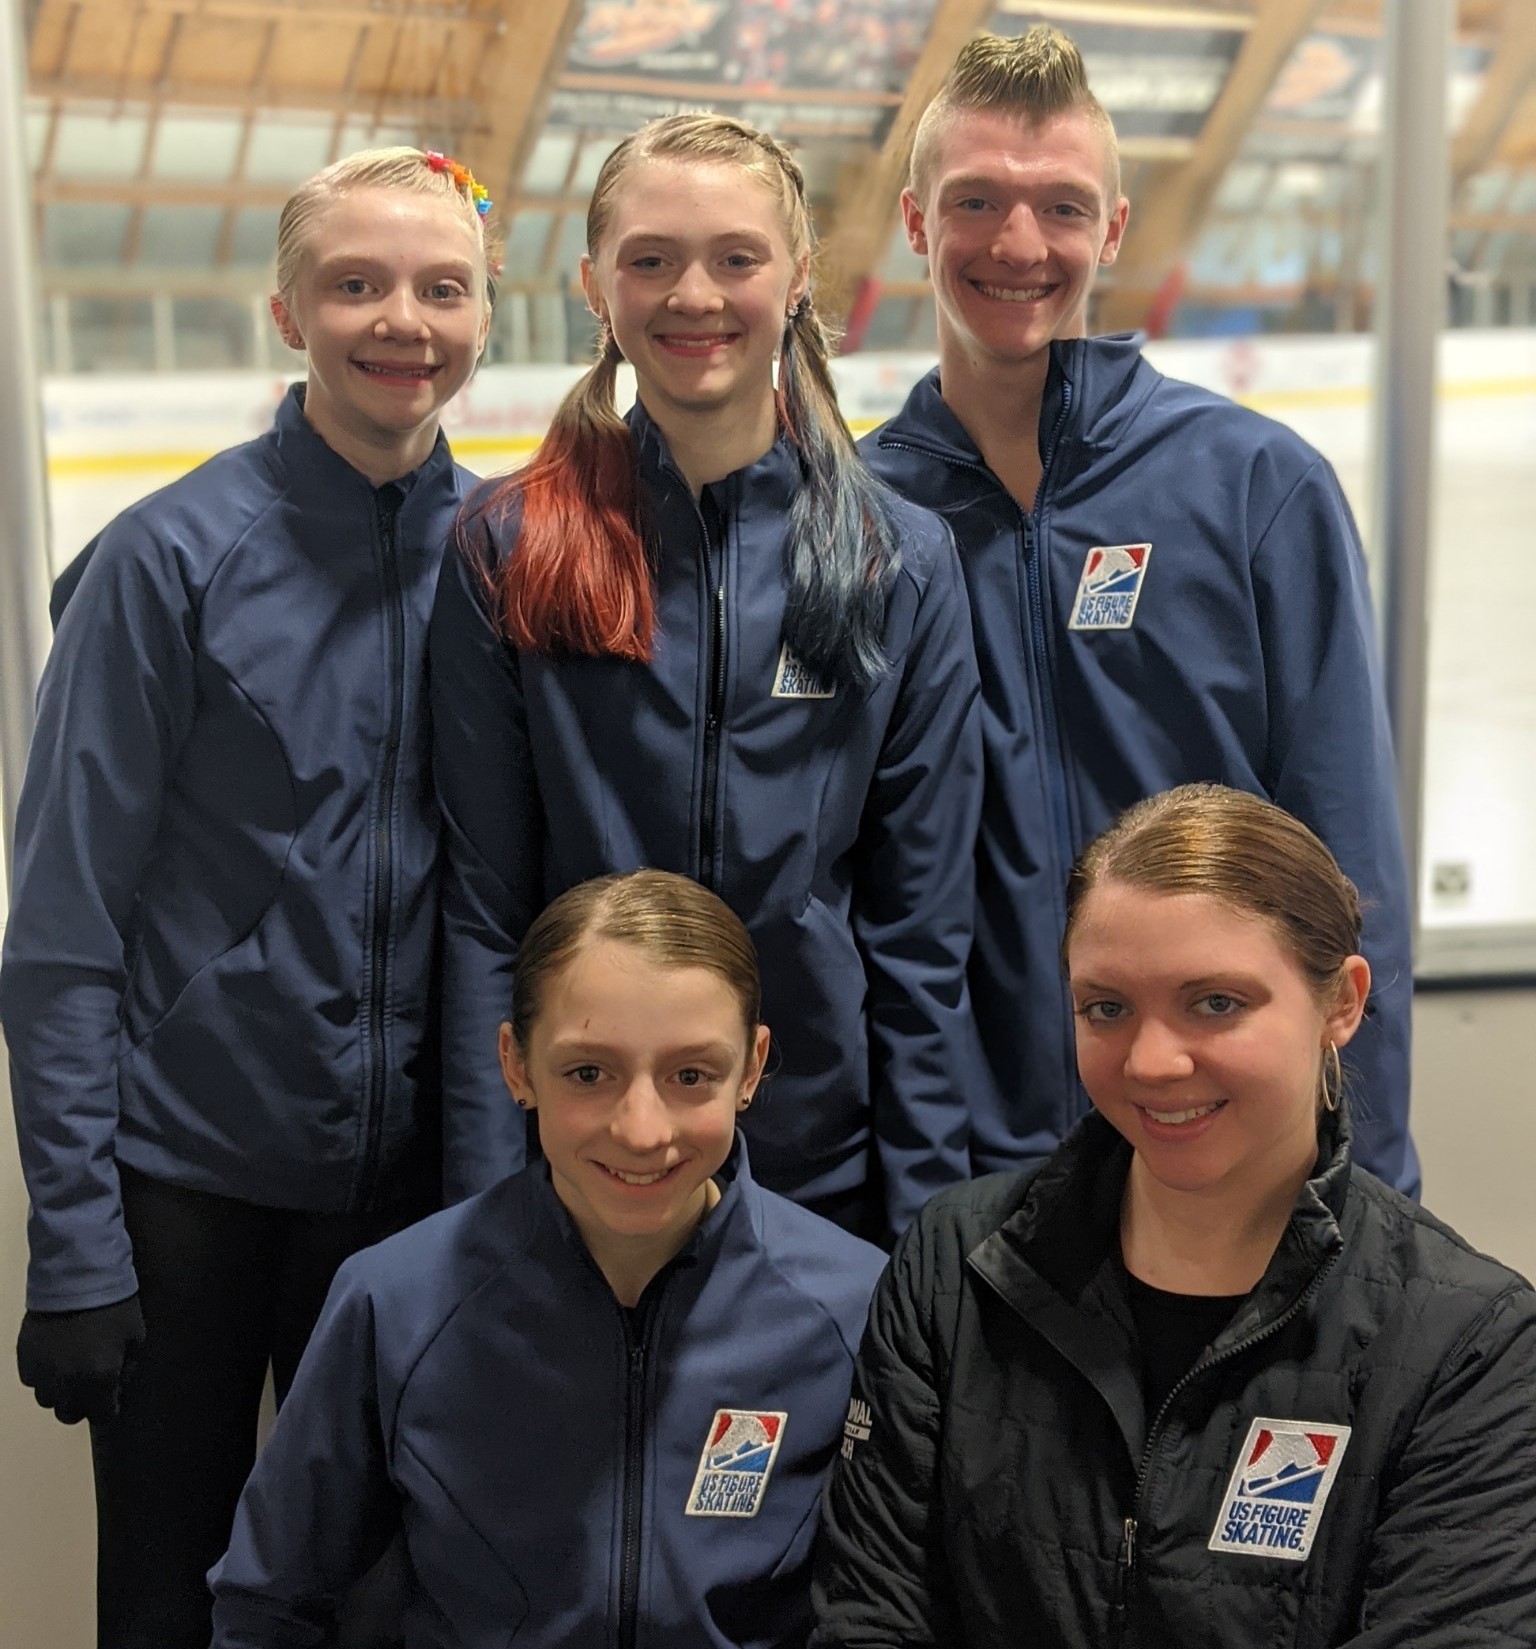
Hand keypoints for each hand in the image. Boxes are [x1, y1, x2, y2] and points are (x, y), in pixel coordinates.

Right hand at [16, 1295, 145, 1424]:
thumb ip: (128, 1365)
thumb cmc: (114, 1305)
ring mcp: (42, 1374)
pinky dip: (44, 1375)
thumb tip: (118, 1382)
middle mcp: (67, 1385)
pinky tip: (55, 1357)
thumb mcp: (135, 1335)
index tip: (112, 1397)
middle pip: (70, 1414)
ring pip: (48, 1400)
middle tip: (92, 1385)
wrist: (77, 1277)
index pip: (102, 1415)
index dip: (109, 1408)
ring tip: (71, 1369)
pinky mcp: (24, 1360)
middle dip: (84, 1404)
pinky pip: (33, 1380)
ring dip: (61, 1391)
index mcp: (99, 1379)